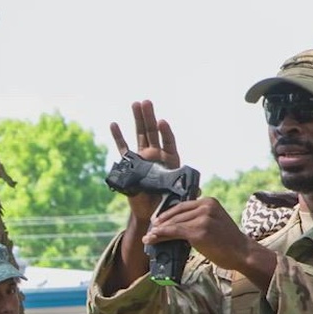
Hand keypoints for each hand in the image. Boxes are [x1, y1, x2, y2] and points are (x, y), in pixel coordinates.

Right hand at [107, 101, 181, 226]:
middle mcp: (157, 155)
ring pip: (140, 135)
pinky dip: (119, 137)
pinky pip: (123, 149)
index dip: (166, 132)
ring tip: (135, 104)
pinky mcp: (130, 164)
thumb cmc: (166, 202)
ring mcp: (143, 157)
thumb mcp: (180, 196)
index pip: (169, 142)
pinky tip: (114, 124)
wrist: (151, 211)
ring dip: (138, 120)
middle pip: (153, 132)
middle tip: (147, 102)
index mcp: (170, 160)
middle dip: (150, 117)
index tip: (162, 121)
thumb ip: (188, 191)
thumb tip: (198, 189)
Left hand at [143, 197, 276, 284]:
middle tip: (150, 230)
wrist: (242, 252)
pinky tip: (152, 239)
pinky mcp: (198, 231)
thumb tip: (176, 225)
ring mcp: (202, 218)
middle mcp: (205, 206)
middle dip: (161, 223)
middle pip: (176, 214)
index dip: (167, 213)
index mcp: (209, 202)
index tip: (156, 221)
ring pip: (173, 223)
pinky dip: (160, 236)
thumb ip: (199, 219)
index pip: (182, 206)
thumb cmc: (228, 241)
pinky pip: (174, 232)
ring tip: (148, 238)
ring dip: (158, 232)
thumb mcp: (214, 222)